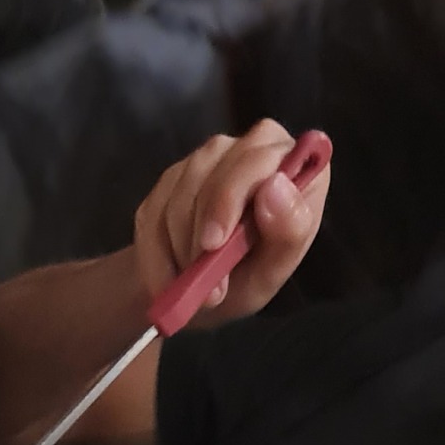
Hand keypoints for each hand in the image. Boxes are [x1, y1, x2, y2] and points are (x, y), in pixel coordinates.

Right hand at [134, 120, 329, 327]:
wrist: (200, 295)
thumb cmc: (248, 279)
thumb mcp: (274, 270)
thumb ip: (288, 230)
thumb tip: (276, 185)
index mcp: (291, 163)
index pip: (260, 155)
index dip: (230, 195)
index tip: (214, 244)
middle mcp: (250, 148)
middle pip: (213, 161)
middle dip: (199, 221)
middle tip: (197, 270)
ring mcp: (207, 159)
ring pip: (181, 186)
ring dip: (180, 242)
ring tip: (191, 280)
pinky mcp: (170, 178)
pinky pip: (154, 209)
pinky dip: (156, 251)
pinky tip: (169, 275)